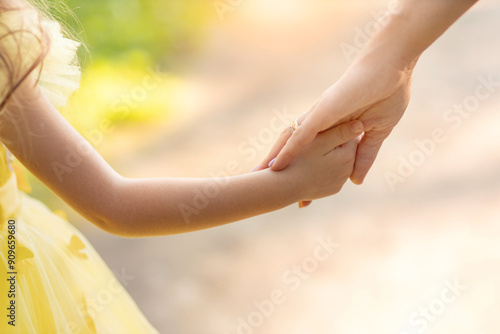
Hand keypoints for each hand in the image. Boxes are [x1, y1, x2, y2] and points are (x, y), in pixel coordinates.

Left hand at [257, 54, 413, 184]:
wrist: (395, 67)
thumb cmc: (389, 94)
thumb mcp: (377, 134)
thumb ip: (364, 155)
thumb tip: (355, 180)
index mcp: (333, 124)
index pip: (311, 150)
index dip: (301, 168)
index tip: (295, 188)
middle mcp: (321, 120)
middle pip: (293, 144)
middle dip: (279, 163)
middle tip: (261, 180)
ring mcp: (320, 114)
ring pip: (290, 139)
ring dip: (275, 157)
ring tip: (258, 175)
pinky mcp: (324, 111)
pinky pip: (302, 134)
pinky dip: (288, 150)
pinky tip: (276, 165)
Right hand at [280, 120, 363, 201]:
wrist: (284, 187)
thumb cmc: (299, 161)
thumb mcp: (319, 141)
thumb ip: (341, 132)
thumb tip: (361, 124)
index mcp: (348, 155)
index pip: (349, 135)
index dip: (335, 130)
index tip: (322, 130)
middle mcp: (349, 170)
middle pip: (345, 149)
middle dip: (334, 144)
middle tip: (315, 141)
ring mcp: (340, 182)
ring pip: (339, 162)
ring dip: (329, 156)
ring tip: (311, 154)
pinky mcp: (332, 189)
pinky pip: (332, 174)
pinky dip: (325, 169)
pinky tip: (312, 166)